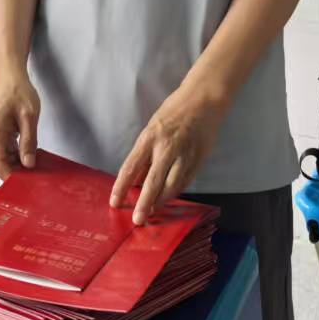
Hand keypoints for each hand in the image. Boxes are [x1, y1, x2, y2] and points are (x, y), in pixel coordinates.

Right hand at [0, 70, 40, 178]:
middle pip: (0, 164)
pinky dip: (17, 156)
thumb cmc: (18, 91)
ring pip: (3, 159)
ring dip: (18, 164)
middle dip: (16, 172)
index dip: (11, 177)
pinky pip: (6, 151)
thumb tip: (28, 163)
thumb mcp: (28, 117)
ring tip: (36, 167)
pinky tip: (31, 155)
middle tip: (36, 178)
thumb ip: (28, 141)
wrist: (10, 76)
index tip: (26, 185)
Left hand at [110, 85, 230, 223]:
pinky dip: (176, 192)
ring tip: (153, 212)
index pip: (131, 167)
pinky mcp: (199, 160)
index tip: (114, 202)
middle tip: (137, 220)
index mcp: (150, 137)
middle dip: (144, 203)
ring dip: (161, 202)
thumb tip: (138, 178)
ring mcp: (184, 155)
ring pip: (171, 186)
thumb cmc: (174, 110)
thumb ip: (146, 153)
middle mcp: (166, 148)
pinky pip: (185, 181)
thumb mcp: (153, 127)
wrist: (204, 100)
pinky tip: (169, 198)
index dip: (121, 186)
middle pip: (152, 182)